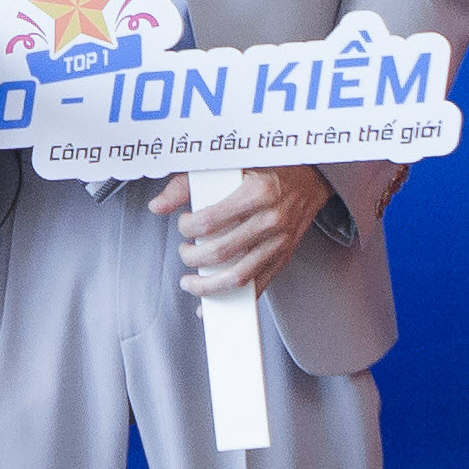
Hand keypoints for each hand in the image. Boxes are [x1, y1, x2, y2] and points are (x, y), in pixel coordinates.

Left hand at [150, 165, 323, 298]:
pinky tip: (210, 304)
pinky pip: (257, 286)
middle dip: (192, 258)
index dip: (187, 228)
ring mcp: (279, 242)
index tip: (184, 225)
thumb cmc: (265, 167)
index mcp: (256, 192)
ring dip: (208, 286)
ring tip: (190, 283)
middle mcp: (271, 219)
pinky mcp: (284, 257)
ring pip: (239, 276)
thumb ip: (187, 183)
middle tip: (184, 252)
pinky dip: (232, 300)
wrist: (311, 176)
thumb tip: (157, 205)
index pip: (209, 221)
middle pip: (221, 252)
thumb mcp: (227, 164)